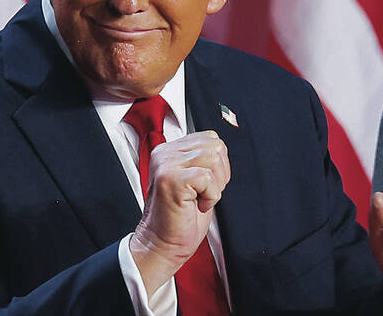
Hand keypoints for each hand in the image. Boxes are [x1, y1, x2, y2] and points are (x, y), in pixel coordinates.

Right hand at [129, 130, 229, 295]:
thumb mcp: (193, 181)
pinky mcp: (171, 179)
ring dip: (215, 185)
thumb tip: (220, 149)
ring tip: (199, 198)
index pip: (210, 138)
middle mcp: (164, 154)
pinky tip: (197, 205)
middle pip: (215, 145)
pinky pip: (207, 177)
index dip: (219, 163)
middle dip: (220, 173)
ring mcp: (166, 165)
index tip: (206, 184)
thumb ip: (202, 160)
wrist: (162, 245)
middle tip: (204, 193)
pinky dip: (211, 196)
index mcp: (169, 151)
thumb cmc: (179, 218)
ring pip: (213, 158)